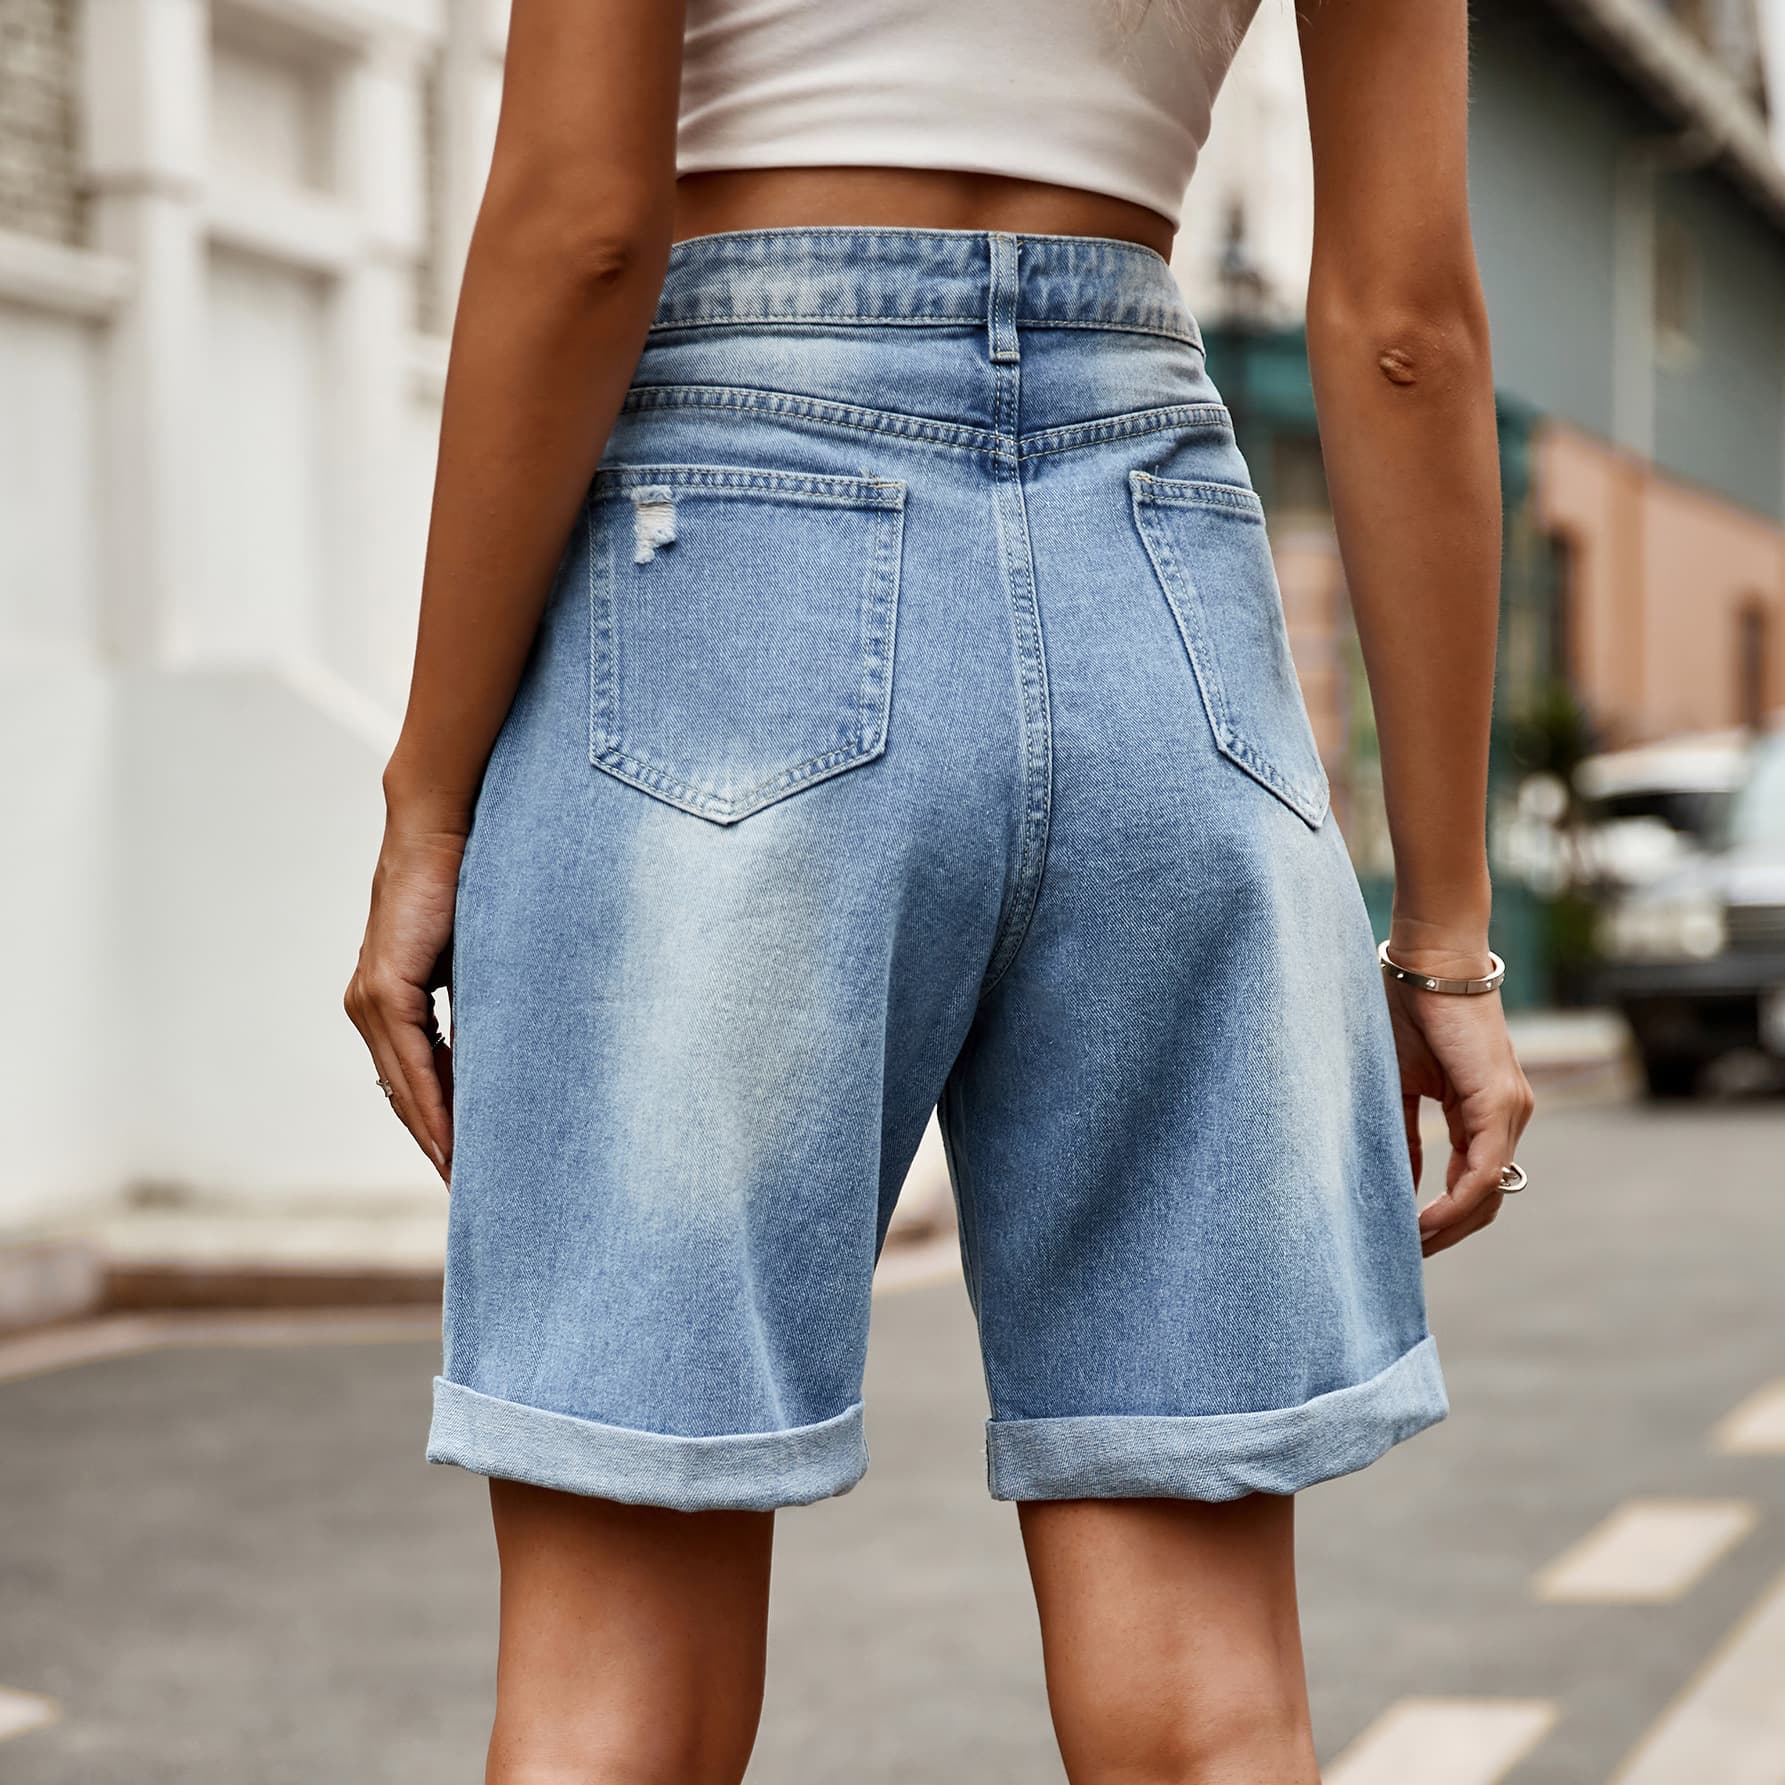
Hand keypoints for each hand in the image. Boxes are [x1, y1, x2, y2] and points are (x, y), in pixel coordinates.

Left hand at [344, 812, 464, 1184]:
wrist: (439, 825)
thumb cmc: (468, 879)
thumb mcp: (479, 957)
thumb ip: (482, 1001)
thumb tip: (511, 1045)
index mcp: (391, 1001)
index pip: (415, 1080)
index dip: (440, 1126)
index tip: (468, 1168)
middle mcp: (371, 1006)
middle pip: (406, 1096)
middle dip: (438, 1147)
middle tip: (470, 1194)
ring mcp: (373, 999)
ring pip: (406, 1088)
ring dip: (437, 1138)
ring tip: (467, 1181)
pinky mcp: (385, 988)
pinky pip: (414, 1063)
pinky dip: (434, 1105)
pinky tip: (454, 1139)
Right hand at [1383, 938, 1535, 1256]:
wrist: (1428, 959)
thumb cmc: (1407, 1010)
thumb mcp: (1400, 1086)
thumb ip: (1404, 1137)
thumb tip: (1397, 1187)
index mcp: (1484, 1111)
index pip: (1474, 1183)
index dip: (1444, 1218)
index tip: (1407, 1241)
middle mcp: (1508, 1115)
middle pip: (1488, 1199)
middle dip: (1449, 1233)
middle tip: (1408, 1256)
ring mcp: (1510, 1109)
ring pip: (1490, 1192)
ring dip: (1452, 1226)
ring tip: (1412, 1246)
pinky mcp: (1500, 1100)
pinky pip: (1485, 1169)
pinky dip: (1458, 1200)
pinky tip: (1425, 1220)